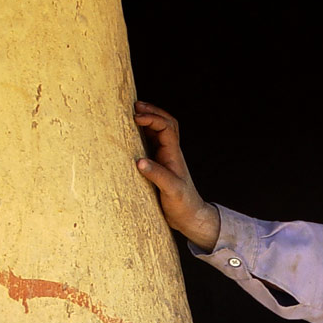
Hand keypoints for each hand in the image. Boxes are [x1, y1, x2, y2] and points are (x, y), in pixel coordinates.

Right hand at [133, 101, 220, 249]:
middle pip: (165, 123)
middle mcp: (170, 153)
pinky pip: (152, 144)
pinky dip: (144, 135)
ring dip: (149, 120)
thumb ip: (157, 175)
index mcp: (174, 155)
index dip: (152, 118)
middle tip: (134, 106)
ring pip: (159, 132)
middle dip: (151, 112)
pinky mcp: (160, 165)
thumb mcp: (171, 191)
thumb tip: (139, 161)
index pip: (166, 127)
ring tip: (133, 114)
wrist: (190, 217)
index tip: (136, 118)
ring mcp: (166, 158)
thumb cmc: (183, 205)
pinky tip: (132, 134)